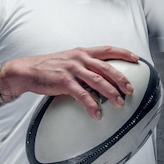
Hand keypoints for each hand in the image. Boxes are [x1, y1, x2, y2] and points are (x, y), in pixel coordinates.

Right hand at [0, 46, 138, 119]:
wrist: (27, 70)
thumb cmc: (48, 67)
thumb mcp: (68, 60)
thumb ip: (83, 65)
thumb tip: (99, 76)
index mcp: (82, 52)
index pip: (107, 49)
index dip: (123, 53)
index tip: (136, 59)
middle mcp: (79, 58)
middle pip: (107, 67)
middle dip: (121, 79)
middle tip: (130, 89)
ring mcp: (72, 69)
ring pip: (98, 81)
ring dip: (111, 93)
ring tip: (119, 103)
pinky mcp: (64, 81)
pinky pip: (82, 95)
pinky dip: (91, 105)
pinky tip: (97, 113)